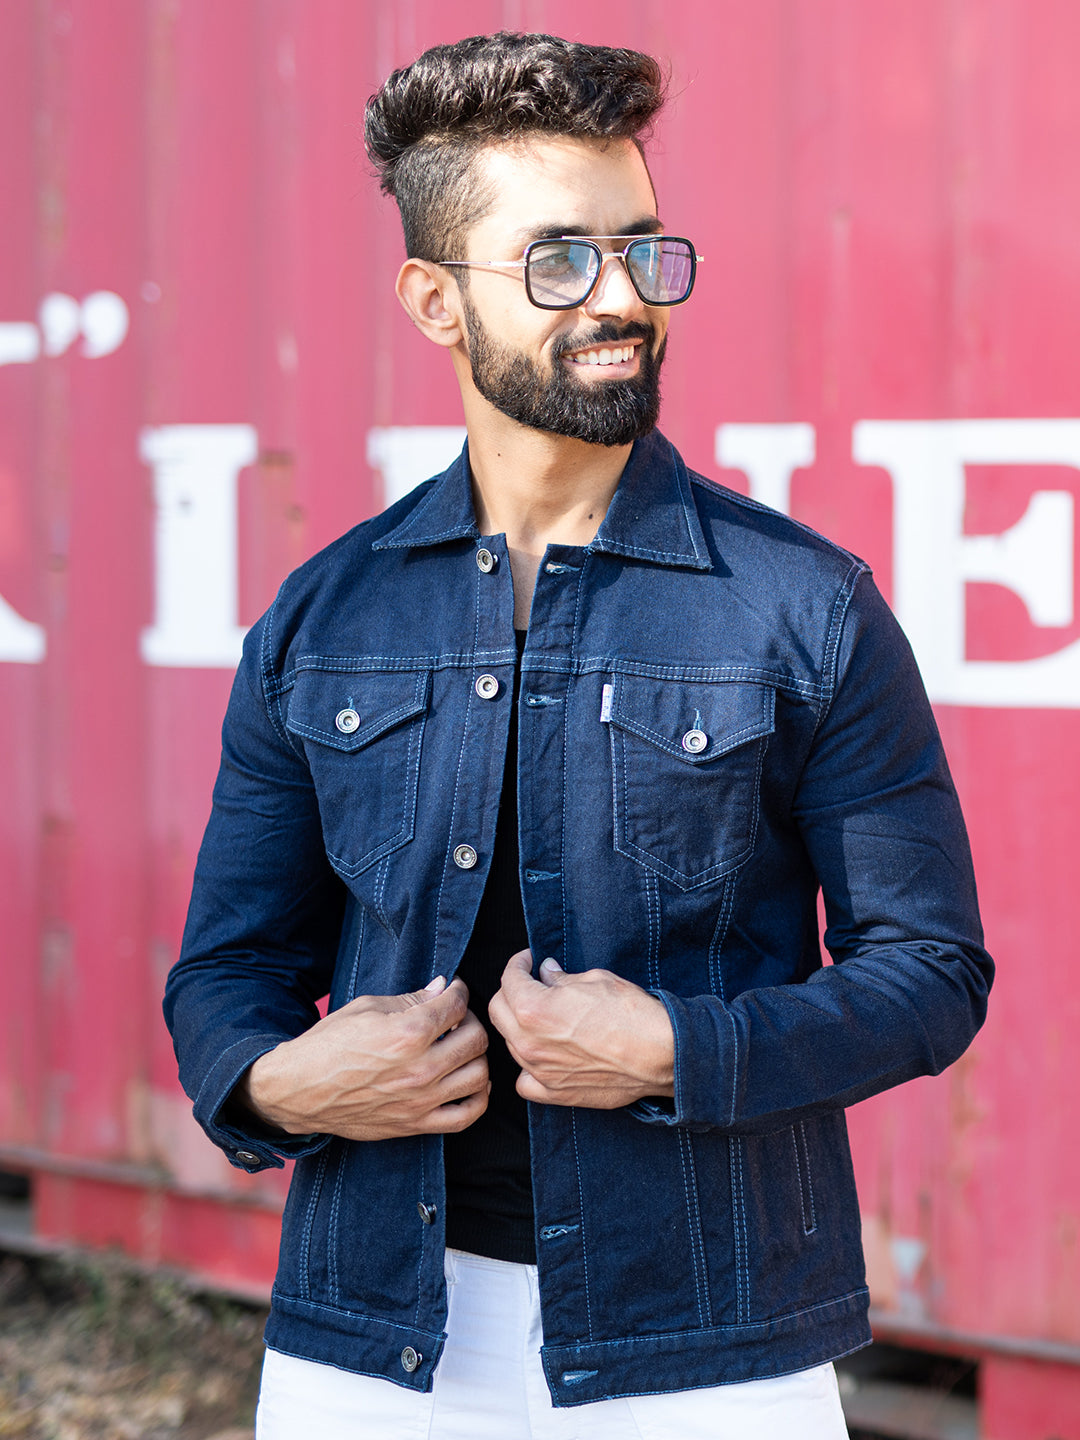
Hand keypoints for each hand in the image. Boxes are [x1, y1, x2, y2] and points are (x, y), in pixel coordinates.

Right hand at [239, 977, 489, 1140]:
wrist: (299, 1090)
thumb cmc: (329, 1044)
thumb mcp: (367, 1008)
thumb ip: (411, 999)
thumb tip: (442, 988)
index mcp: (409, 1032)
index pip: (458, 1004)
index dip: (459, 990)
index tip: (453, 990)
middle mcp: (421, 1068)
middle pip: (476, 1039)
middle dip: (471, 1021)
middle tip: (456, 1018)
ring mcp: (421, 1100)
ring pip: (479, 1075)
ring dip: (476, 1057)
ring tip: (460, 1048)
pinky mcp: (417, 1124)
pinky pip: (468, 1115)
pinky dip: (478, 1097)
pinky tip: (468, 1082)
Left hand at [488, 951, 674, 1108]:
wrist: (660, 1054)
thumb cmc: (631, 1013)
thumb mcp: (594, 980)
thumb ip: (561, 978)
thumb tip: (546, 973)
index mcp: (534, 1009)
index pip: (509, 980)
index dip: (518, 964)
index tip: (528, 960)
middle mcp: (529, 1043)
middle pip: (499, 1011)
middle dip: (511, 992)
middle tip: (531, 983)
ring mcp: (540, 1071)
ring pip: (510, 1044)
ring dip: (519, 1026)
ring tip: (543, 1017)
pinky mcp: (555, 1093)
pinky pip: (525, 1081)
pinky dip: (528, 1067)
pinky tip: (543, 1055)